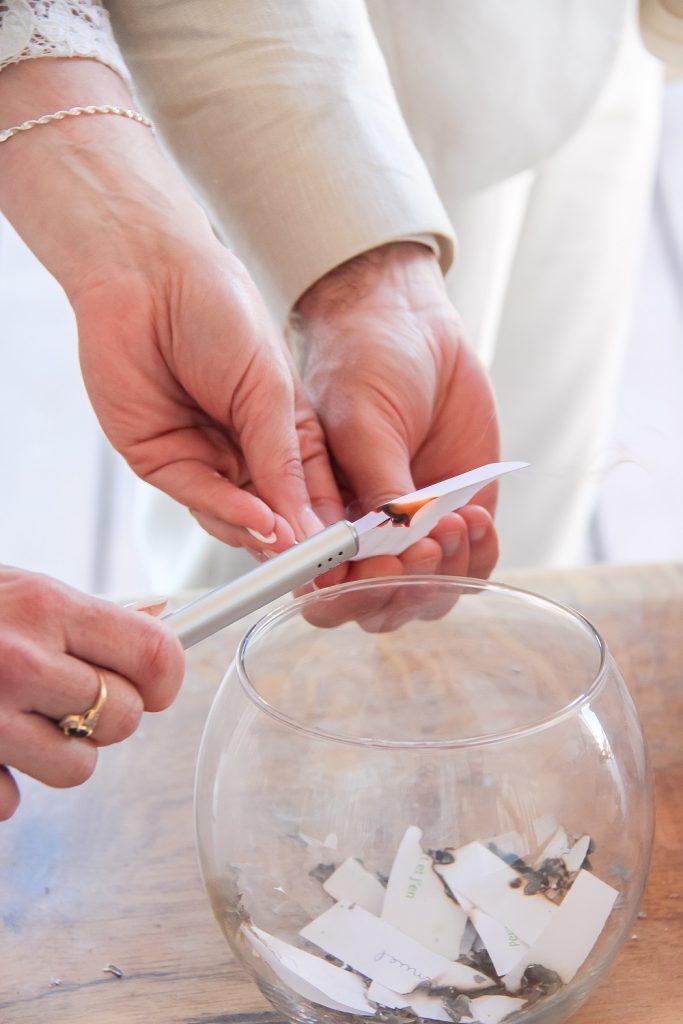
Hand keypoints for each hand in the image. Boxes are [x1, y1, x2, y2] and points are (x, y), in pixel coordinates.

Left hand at [0, 58, 338, 555]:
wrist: (149, 275)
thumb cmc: (221, 313)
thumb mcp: (271, 390)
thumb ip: (285, 459)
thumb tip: (302, 526)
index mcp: (283, 433)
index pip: (312, 493)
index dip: (330, 525)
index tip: (351, 551)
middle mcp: (244, 453)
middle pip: (276, 516)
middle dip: (298, 543)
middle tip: (324, 567)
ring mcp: (202, 459)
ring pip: (237, 517)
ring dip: (264, 536)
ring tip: (294, 550)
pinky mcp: (161, 461)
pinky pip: (198, 497)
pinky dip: (229, 513)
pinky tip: (260, 522)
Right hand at [0, 566, 183, 819]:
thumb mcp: (14, 589)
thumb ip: (80, 614)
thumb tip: (159, 619)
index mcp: (43, 606)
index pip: (152, 653)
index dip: (162, 676)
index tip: (155, 684)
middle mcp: (19, 662)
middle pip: (121, 717)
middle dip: (104, 713)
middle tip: (72, 697)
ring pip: (77, 769)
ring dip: (57, 753)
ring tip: (22, 722)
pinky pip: (11, 800)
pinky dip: (1, 780)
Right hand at [294, 242, 500, 583]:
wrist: (413, 325)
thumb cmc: (366, 361)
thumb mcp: (361, 423)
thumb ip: (376, 489)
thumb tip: (392, 548)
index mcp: (317, 519)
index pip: (323, 589)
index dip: (349, 594)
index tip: (380, 563)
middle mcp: (361, 538)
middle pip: (377, 606)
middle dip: (403, 587)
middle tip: (424, 546)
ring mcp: (412, 533)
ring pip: (427, 595)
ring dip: (446, 572)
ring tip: (455, 520)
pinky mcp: (456, 520)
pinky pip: (472, 567)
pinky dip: (480, 555)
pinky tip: (476, 515)